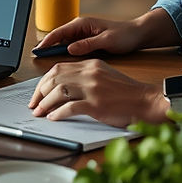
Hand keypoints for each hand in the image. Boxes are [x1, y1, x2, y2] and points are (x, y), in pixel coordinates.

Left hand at [28, 59, 164, 126]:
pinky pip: (70, 107)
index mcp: (90, 65)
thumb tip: (62, 86)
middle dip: (40, 92)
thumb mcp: (104, 76)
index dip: (44, 81)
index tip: (38, 92)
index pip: (57, 68)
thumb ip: (84, 76)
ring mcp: (92, 89)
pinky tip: (54, 118)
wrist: (147, 102)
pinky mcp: (96, 104)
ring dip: (45, 103)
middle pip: (54, 79)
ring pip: (59, 92)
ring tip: (40, 112)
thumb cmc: (127, 93)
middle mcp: (89, 73)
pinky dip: (58, 113)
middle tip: (34, 104)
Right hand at [33, 15, 150, 57]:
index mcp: (82, 24)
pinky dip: (64, 55)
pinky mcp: (86, 42)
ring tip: (46, 64)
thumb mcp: (107, 40)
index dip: (46, 41)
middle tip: (37, 59)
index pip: (59, 32)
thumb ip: (87, 44)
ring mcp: (82, 35)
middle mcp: (79, 28)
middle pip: (58, 38)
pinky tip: (62, 64)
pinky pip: (71, 48)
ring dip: (55, 52)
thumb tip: (70, 49)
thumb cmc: (124, 35)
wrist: (137, 34)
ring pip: (63, 44)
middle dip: (48, 47)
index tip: (38, 50)